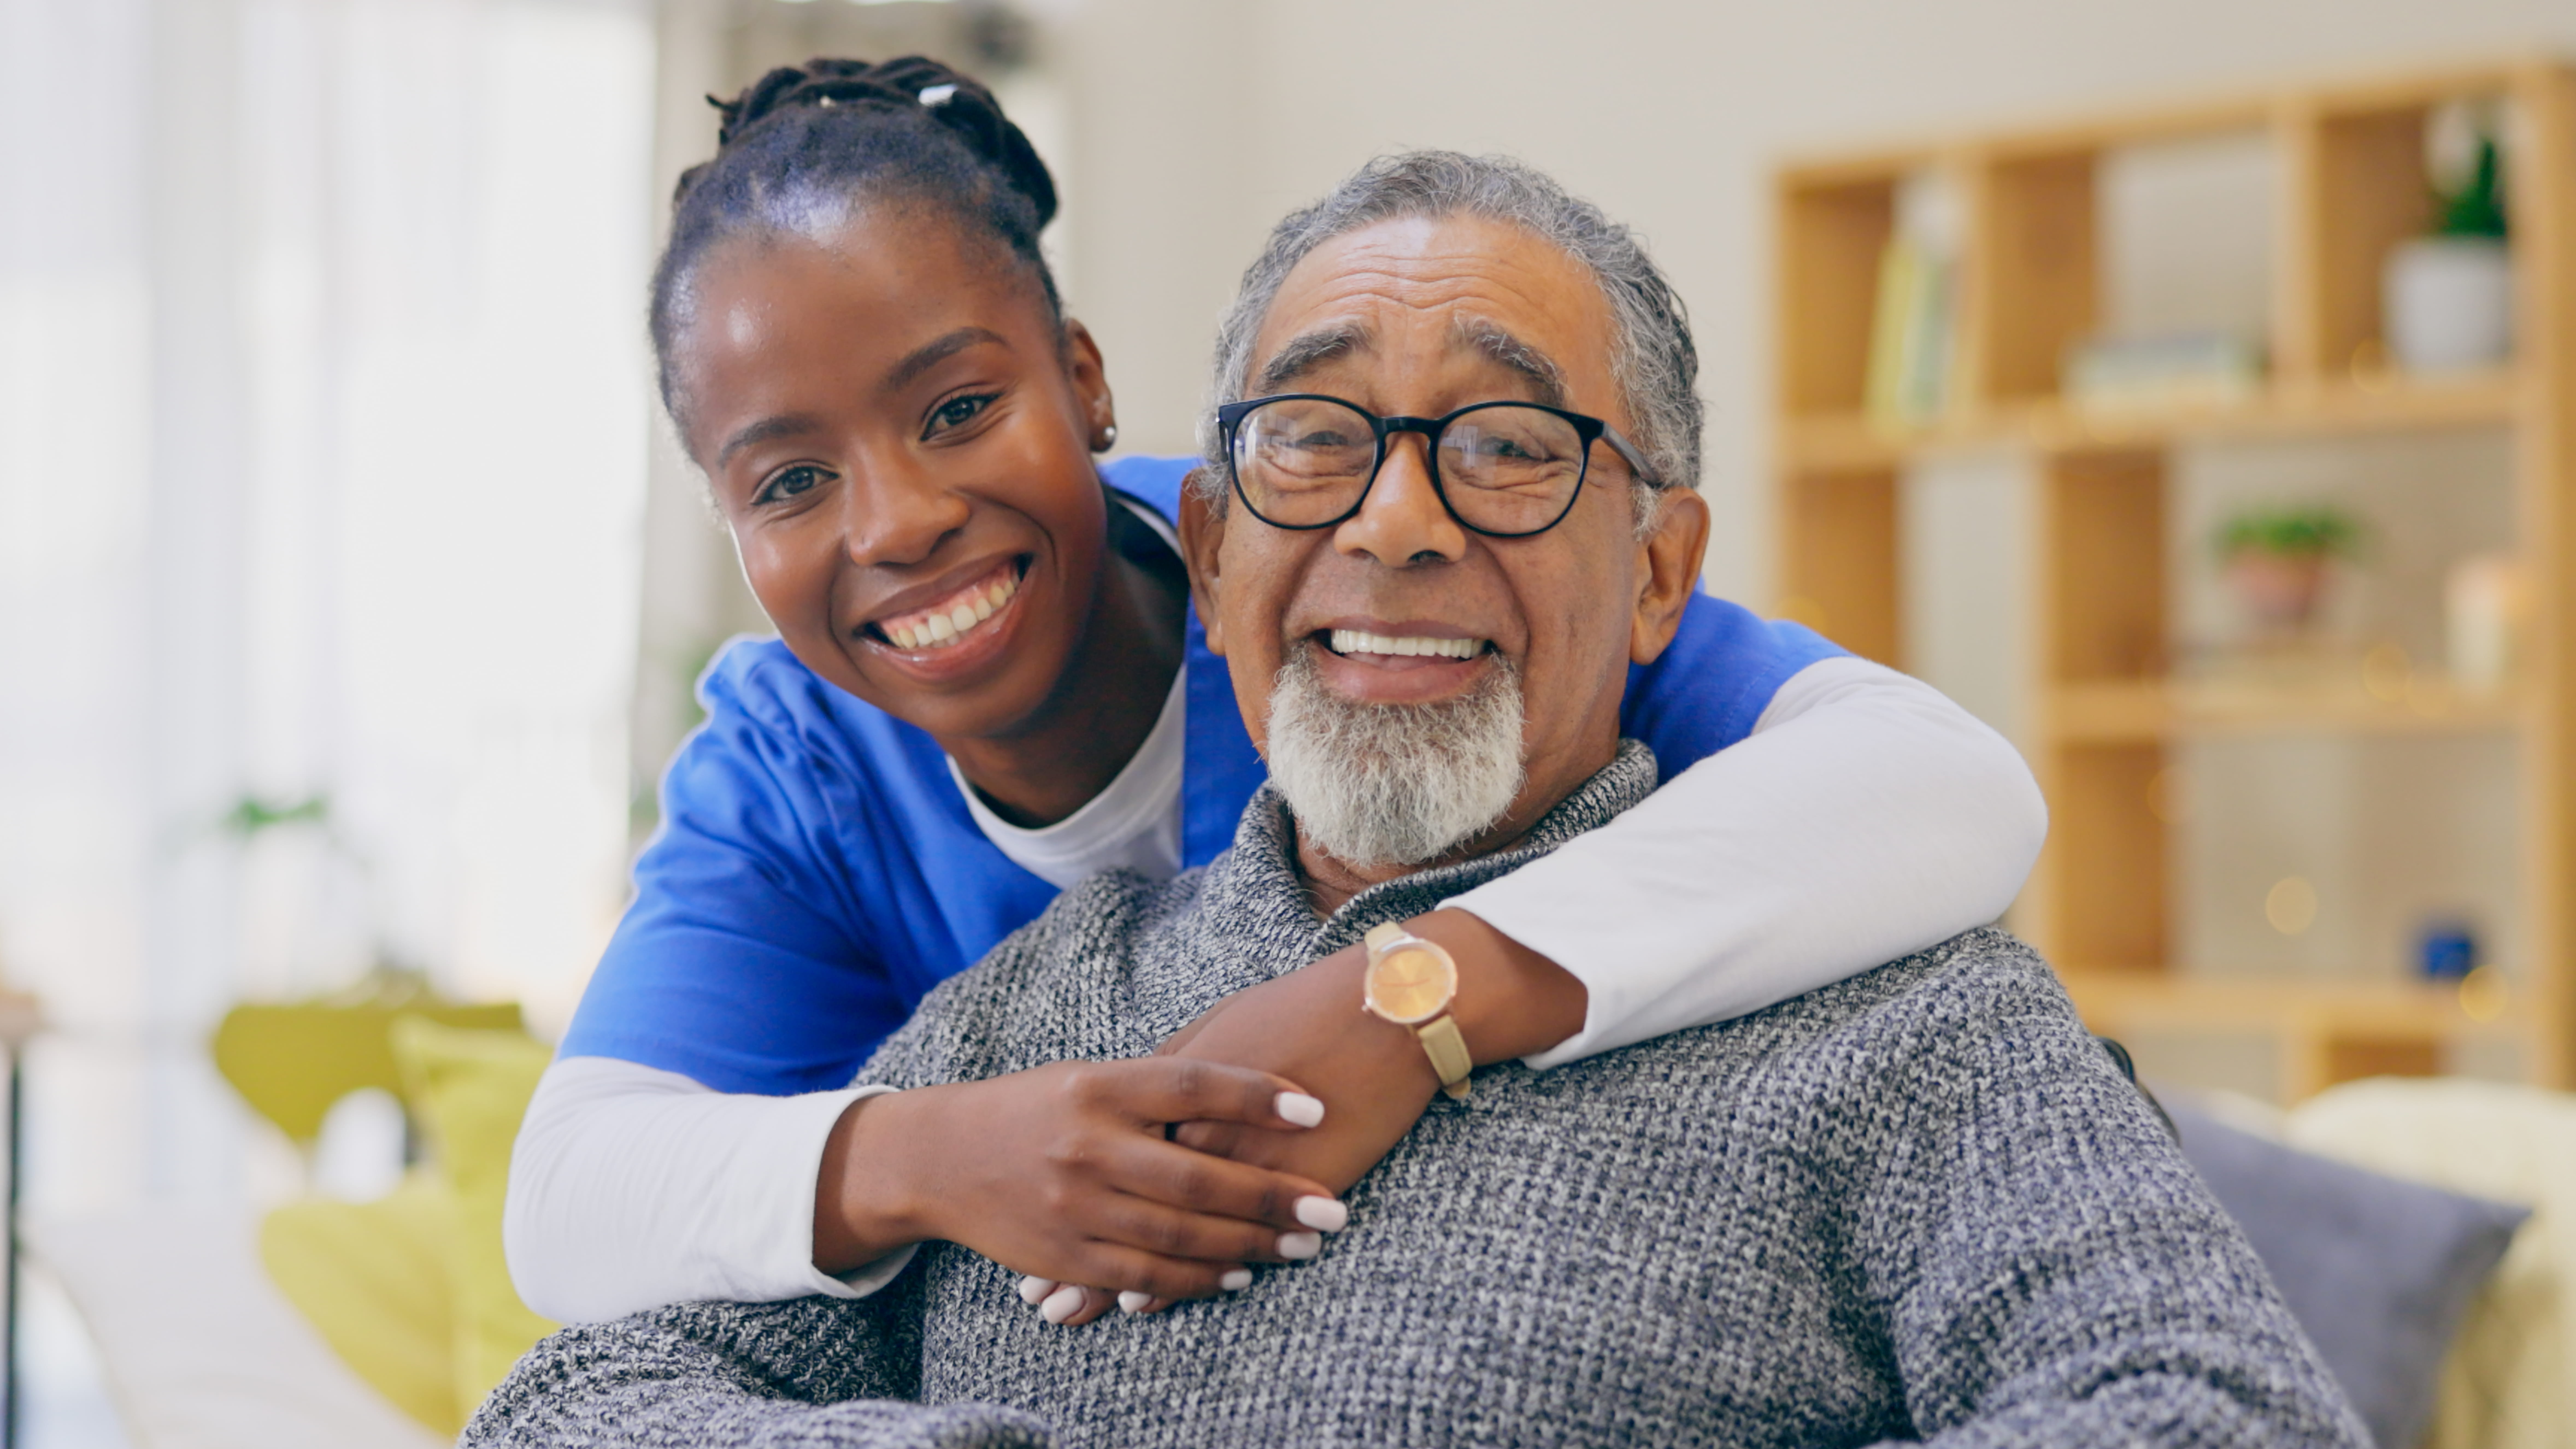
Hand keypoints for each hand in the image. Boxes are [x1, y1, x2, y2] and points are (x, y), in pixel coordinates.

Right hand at [814, 1058, 1344, 1318]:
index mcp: (1097, 1087)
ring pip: (1179, 1235)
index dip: (1257, 1096)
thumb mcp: (1089, 1078)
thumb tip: (1250, 1087)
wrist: (941, 1157)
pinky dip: (1197, 1279)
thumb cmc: (1034, 1108)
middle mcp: (1087, 1146)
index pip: (1191, 1085)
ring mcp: (1074, 1207)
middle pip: (1196, 1176)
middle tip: (1333, 1210)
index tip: (1316, 1108)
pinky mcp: (1065, 1256)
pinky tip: (1238, 1274)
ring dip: (1249, 1245)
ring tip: (1302, 1246)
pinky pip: (1145, 1276)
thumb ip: (1158, 1086)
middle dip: (1273, 1197)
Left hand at [1014, 911, 1589, 1324]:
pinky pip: (1220, 1244)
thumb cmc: (1303, 1007)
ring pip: (1161, 1235)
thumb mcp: (1221, 1025)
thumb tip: (1145, 1095)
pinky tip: (1152, 1304)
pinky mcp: (1277, 1189)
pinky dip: (1181, 1280)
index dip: (1071, 1202)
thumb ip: (1175, 1070)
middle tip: (1044, 1299)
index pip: (1105, 1155)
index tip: (1035, 1239)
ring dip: (1122, 1280)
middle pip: (1119, 1203)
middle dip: (1078, 1257)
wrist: (1385, 1010)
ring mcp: (1230, 1163)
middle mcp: (1184, 1130)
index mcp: (1165, 1088)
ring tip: (1085, 1314)